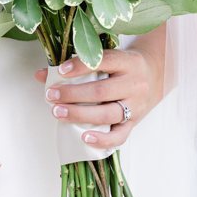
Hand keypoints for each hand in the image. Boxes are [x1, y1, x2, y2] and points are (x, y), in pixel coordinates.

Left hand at [36, 47, 163, 148]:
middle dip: (73, 94)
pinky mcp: (135, 123)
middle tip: (51, 95)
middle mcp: (134, 84)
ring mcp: (136, 105)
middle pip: (102, 91)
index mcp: (126, 62)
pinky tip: (84, 137)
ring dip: (80, 114)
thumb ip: (76, 64)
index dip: (80, 66)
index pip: (104, 61)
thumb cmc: (121, 66)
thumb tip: (41, 75)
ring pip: (108, 114)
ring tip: (58, 112)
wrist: (155, 75)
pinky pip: (120, 135)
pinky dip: (102, 139)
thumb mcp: (106, 58)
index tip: (60, 71)